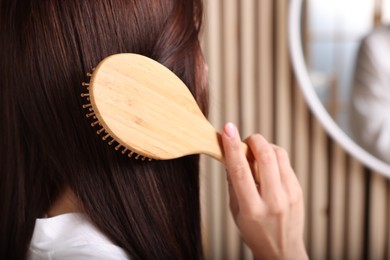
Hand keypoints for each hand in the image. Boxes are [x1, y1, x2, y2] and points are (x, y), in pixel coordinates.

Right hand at [221, 123, 307, 259]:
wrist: (283, 251)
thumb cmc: (255, 232)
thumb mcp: (236, 212)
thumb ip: (233, 184)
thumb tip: (230, 156)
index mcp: (253, 209)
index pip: (241, 171)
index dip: (233, 147)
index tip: (228, 129)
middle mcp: (274, 201)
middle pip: (266, 157)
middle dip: (253, 140)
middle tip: (245, 140)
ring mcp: (290, 195)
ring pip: (279, 155)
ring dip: (264, 146)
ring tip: (255, 153)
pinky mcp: (298, 190)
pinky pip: (286, 163)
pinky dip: (273, 157)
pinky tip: (267, 165)